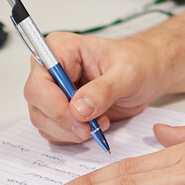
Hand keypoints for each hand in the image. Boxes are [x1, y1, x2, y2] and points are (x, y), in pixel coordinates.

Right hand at [23, 32, 164, 145]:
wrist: (147, 73)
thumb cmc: (138, 62)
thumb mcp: (127, 72)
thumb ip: (103, 89)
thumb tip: (79, 108)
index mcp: (61, 48)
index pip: (40, 80)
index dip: (54, 103)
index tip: (78, 116)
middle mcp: (51, 70)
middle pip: (38, 104)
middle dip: (63, 122)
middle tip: (90, 129)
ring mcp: (53, 92)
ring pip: (43, 122)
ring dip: (70, 131)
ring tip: (99, 123)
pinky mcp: (60, 111)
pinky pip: (55, 132)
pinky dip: (73, 136)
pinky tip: (96, 125)